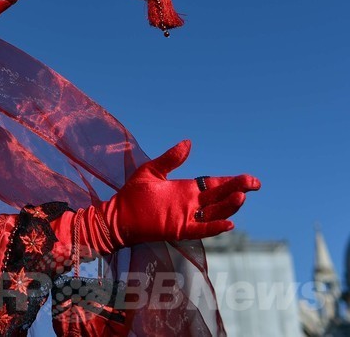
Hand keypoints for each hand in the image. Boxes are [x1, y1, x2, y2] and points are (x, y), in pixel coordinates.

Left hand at [93, 139, 259, 249]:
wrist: (117, 214)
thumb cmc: (133, 194)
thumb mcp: (152, 171)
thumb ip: (171, 159)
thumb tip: (189, 142)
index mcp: (186, 189)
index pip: (215, 185)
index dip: (232, 182)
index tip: (249, 179)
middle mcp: (191, 204)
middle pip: (220, 197)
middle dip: (237, 190)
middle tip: (254, 183)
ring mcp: (187, 217)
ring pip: (215, 213)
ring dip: (229, 207)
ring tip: (241, 196)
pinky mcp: (179, 229)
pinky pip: (201, 230)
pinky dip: (215, 227)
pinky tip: (229, 223)